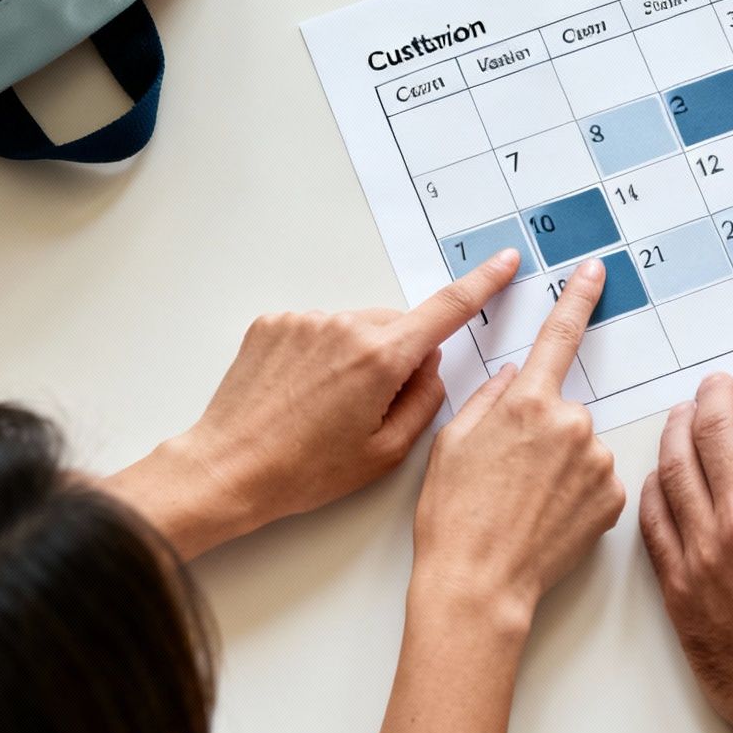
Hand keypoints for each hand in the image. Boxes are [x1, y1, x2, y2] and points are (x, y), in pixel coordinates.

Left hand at [105, 250, 520, 558]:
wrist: (229, 469)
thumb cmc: (305, 472)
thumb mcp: (386, 452)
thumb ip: (425, 400)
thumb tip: (430, 364)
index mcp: (381, 359)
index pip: (447, 309)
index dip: (482, 283)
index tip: (504, 261)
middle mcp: (345, 326)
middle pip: (396, 326)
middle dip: (396, 356)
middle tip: (369, 408)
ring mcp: (306, 320)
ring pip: (355, 328)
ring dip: (354, 357)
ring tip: (323, 408)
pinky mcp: (274, 323)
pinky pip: (317, 330)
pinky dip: (319, 355)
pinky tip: (300, 394)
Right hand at [371, 258, 626, 732]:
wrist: (478, 583)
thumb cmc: (454, 516)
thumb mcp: (452, 441)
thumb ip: (489, 398)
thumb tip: (514, 379)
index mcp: (527, 402)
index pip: (559, 335)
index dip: (578, 298)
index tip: (596, 272)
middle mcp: (571, 423)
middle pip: (563, 410)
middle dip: (543, 431)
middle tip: (509, 474)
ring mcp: (597, 461)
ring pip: (582, 448)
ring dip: (562, 466)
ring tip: (526, 503)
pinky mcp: (614, 497)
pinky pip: (597, 481)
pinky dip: (578, 494)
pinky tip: (548, 518)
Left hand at [639, 368, 732, 732]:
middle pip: (714, 430)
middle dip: (715, 396)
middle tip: (717, 385)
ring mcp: (704, 552)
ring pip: (675, 468)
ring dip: (677, 430)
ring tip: (684, 415)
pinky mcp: (680, 587)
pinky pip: (654, 521)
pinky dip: (654, 487)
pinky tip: (661, 476)